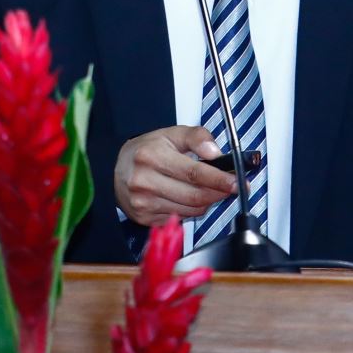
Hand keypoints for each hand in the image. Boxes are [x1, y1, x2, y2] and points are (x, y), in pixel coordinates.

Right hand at [114, 125, 237, 226]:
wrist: (116, 169)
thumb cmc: (148, 150)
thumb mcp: (171, 133)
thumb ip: (197, 137)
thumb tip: (216, 153)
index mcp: (152, 156)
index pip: (194, 172)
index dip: (219, 179)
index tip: (237, 182)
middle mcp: (144, 181)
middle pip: (194, 196)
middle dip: (218, 193)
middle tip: (231, 187)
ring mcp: (143, 203)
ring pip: (190, 210)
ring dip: (206, 201)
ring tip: (207, 188)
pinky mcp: (145, 218)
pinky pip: (181, 218)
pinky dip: (191, 209)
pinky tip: (188, 196)